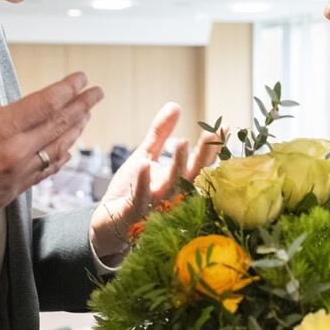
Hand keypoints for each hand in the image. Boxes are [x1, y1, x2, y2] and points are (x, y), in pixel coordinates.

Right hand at [0, 42, 103, 263]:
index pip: (45, 104)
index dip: (67, 89)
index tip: (81, 78)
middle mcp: (12, 155)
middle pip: (59, 126)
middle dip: (81, 106)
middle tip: (96, 93)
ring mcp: (14, 178)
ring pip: (56, 151)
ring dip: (75, 131)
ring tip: (86, 116)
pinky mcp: (9, 195)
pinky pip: (44, 173)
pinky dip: (59, 158)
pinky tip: (64, 151)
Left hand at [89, 102, 219, 261]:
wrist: (106, 225)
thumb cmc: (129, 190)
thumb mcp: (145, 156)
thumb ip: (160, 134)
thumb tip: (175, 105)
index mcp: (178, 182)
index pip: (201, 164)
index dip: (213, 147)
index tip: (224, 126)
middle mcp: (172, 196)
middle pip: (192, 175)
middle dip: (203, 156)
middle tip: (211, 134)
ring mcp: (154, 208)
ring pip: (171, 188)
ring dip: (177, 166)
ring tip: (181, 142)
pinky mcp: (133, 216)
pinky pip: (140, 200)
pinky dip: (143, 183)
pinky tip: (144, 164)